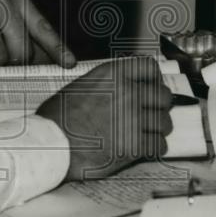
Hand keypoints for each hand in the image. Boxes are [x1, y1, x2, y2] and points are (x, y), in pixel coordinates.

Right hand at [36, 56, 171, 180]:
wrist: (51, 145)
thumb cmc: (57, 120)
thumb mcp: (79, 87)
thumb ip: (104, 84)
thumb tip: (116, 88)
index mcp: (112, 75)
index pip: (149, 67)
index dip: (154, 79)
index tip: (152, 87)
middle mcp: (127, 93)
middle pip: (163, 95)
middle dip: (160, 106)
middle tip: (154, 112)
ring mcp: (133, 119)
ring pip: (164, 122)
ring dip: (159, 128)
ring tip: (150, 132)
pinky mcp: (134, 146)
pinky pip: (158, 145)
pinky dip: (155, 148)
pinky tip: (147, 148)